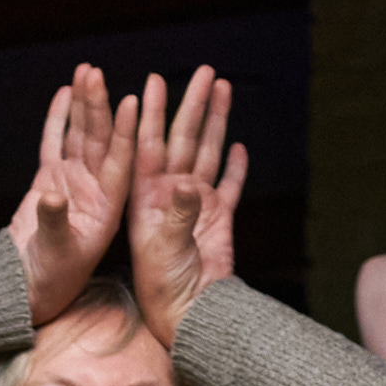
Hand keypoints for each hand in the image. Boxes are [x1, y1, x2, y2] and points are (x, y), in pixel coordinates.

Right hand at [11, 64, 133, 320]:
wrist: (29, 290)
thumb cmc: (50, 279)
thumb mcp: (60, 254)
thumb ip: (56, 223)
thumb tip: (54, 196)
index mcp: (107, 205)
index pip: (120, 161)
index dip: (125, 132)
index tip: (134, 102)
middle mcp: (95, 188)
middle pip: (99, 139)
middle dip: (99, 104)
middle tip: (98, 73)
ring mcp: (74, 182)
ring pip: (80, 135)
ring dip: (84, 104)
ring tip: (86, 72)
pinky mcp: (51, 180)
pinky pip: (57, 143)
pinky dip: (60, 119)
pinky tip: (65, 93)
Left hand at [125, 65, 247, 348]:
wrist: (192, 315)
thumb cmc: (165, 289)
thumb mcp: (164, 251)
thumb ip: (177, 216)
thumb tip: (188, 185)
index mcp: (146, 198)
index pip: (148, 146)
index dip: (150, 115)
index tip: (152, 82)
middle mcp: (168, 195)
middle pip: (181, 139)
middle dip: (191, 104)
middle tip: (202, 69)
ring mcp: (195, 204)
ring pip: (206, 152)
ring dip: (215, 121)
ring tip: (221, 88)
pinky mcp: (218, 219)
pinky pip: (228, 185)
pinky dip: (234, 166)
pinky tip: (238, 145)